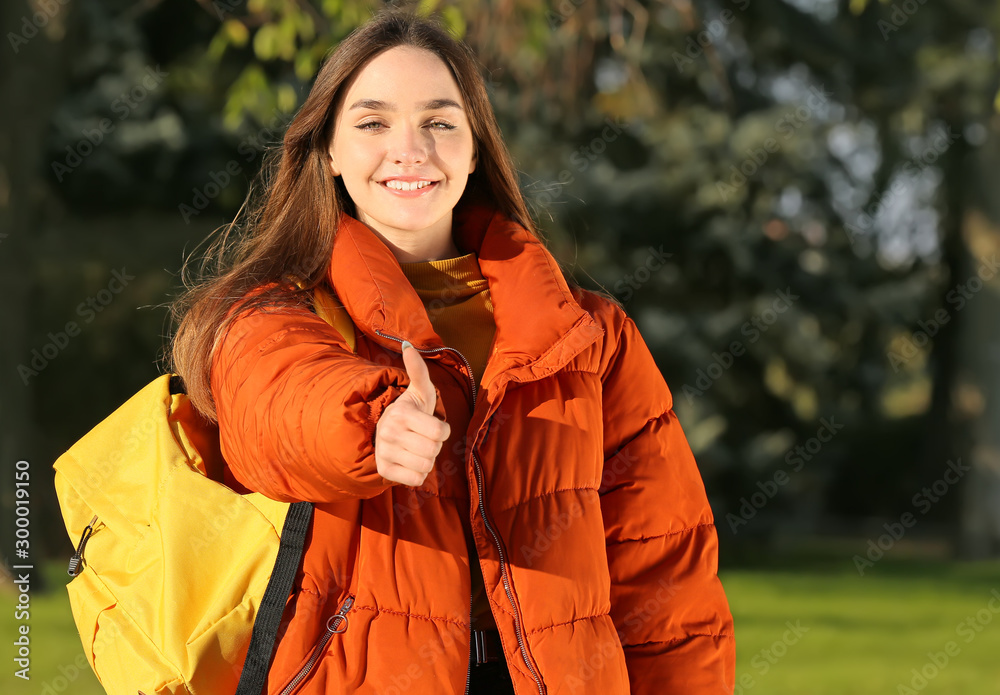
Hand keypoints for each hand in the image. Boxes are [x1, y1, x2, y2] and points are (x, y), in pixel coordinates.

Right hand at [374, 341, 450, 486]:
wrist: (386, 431)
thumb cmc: (411, 410)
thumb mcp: (420, 391)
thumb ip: (419, 370)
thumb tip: (408, 345)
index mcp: (401, 414)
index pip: (441, 433)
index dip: (442, 430)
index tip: (431, 424)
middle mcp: (389, 434)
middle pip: (434, 450)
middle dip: (434, 445)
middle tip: (422, 436)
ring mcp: (384, 453)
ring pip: (426, 466)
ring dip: (427, 459)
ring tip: (416, 447)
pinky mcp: (384, 471)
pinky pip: (417, 479)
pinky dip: (418, 473)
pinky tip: (409, 461)